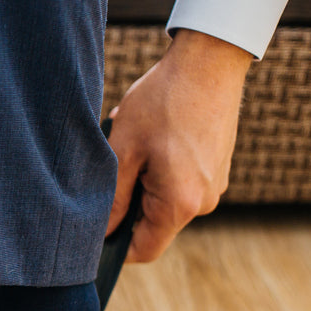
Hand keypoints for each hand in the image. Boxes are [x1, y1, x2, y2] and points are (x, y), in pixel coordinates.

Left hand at [106, 29, 253, 262]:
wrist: (210, 60)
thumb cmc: (163, 102)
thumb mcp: (123, 151)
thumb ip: (112, 200)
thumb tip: (100, 234)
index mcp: (181, 204)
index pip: (143, 250)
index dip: (114, 248)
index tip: (92, 231)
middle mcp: (204, 201)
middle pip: (153, 226)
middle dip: (127, 206)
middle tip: (113, 170)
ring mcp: (215, 184)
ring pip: (165, 202)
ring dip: (142, 183)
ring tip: (134, 147)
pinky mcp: (217, 168)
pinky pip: (180, 183)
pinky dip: (160, 170)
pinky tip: (152, 139)